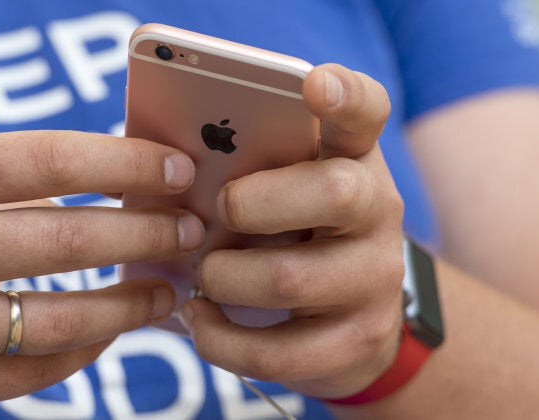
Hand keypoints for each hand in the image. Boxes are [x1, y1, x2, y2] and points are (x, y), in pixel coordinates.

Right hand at [0, 131, 203, 417]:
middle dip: (149, 234)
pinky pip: (36, 368)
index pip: (51, 159)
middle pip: (73, 239)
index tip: (177, 170)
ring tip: (168, 288)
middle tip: (190, 230)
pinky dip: (85, 347)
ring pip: (68, 316)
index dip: (127, 162)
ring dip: (133, 303)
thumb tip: (98, 194)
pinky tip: (107, 331)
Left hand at [178, 64, 404, 398]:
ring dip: (224, 278)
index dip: (345, 94)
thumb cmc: (296, 234)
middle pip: (333, 191)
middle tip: (220, 211)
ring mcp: (376, 279)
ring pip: (290, 277)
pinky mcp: (358, 340)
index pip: (366, 111)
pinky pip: (279, 351)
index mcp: (352, 159)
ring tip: (203, 276)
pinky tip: (202, 322)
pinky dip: (222, 340)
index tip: (314, 83)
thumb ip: (245, 168)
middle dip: (254, 202)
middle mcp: (378, 211)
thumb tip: (161, 169)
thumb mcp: (282, 189)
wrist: (356, 317)